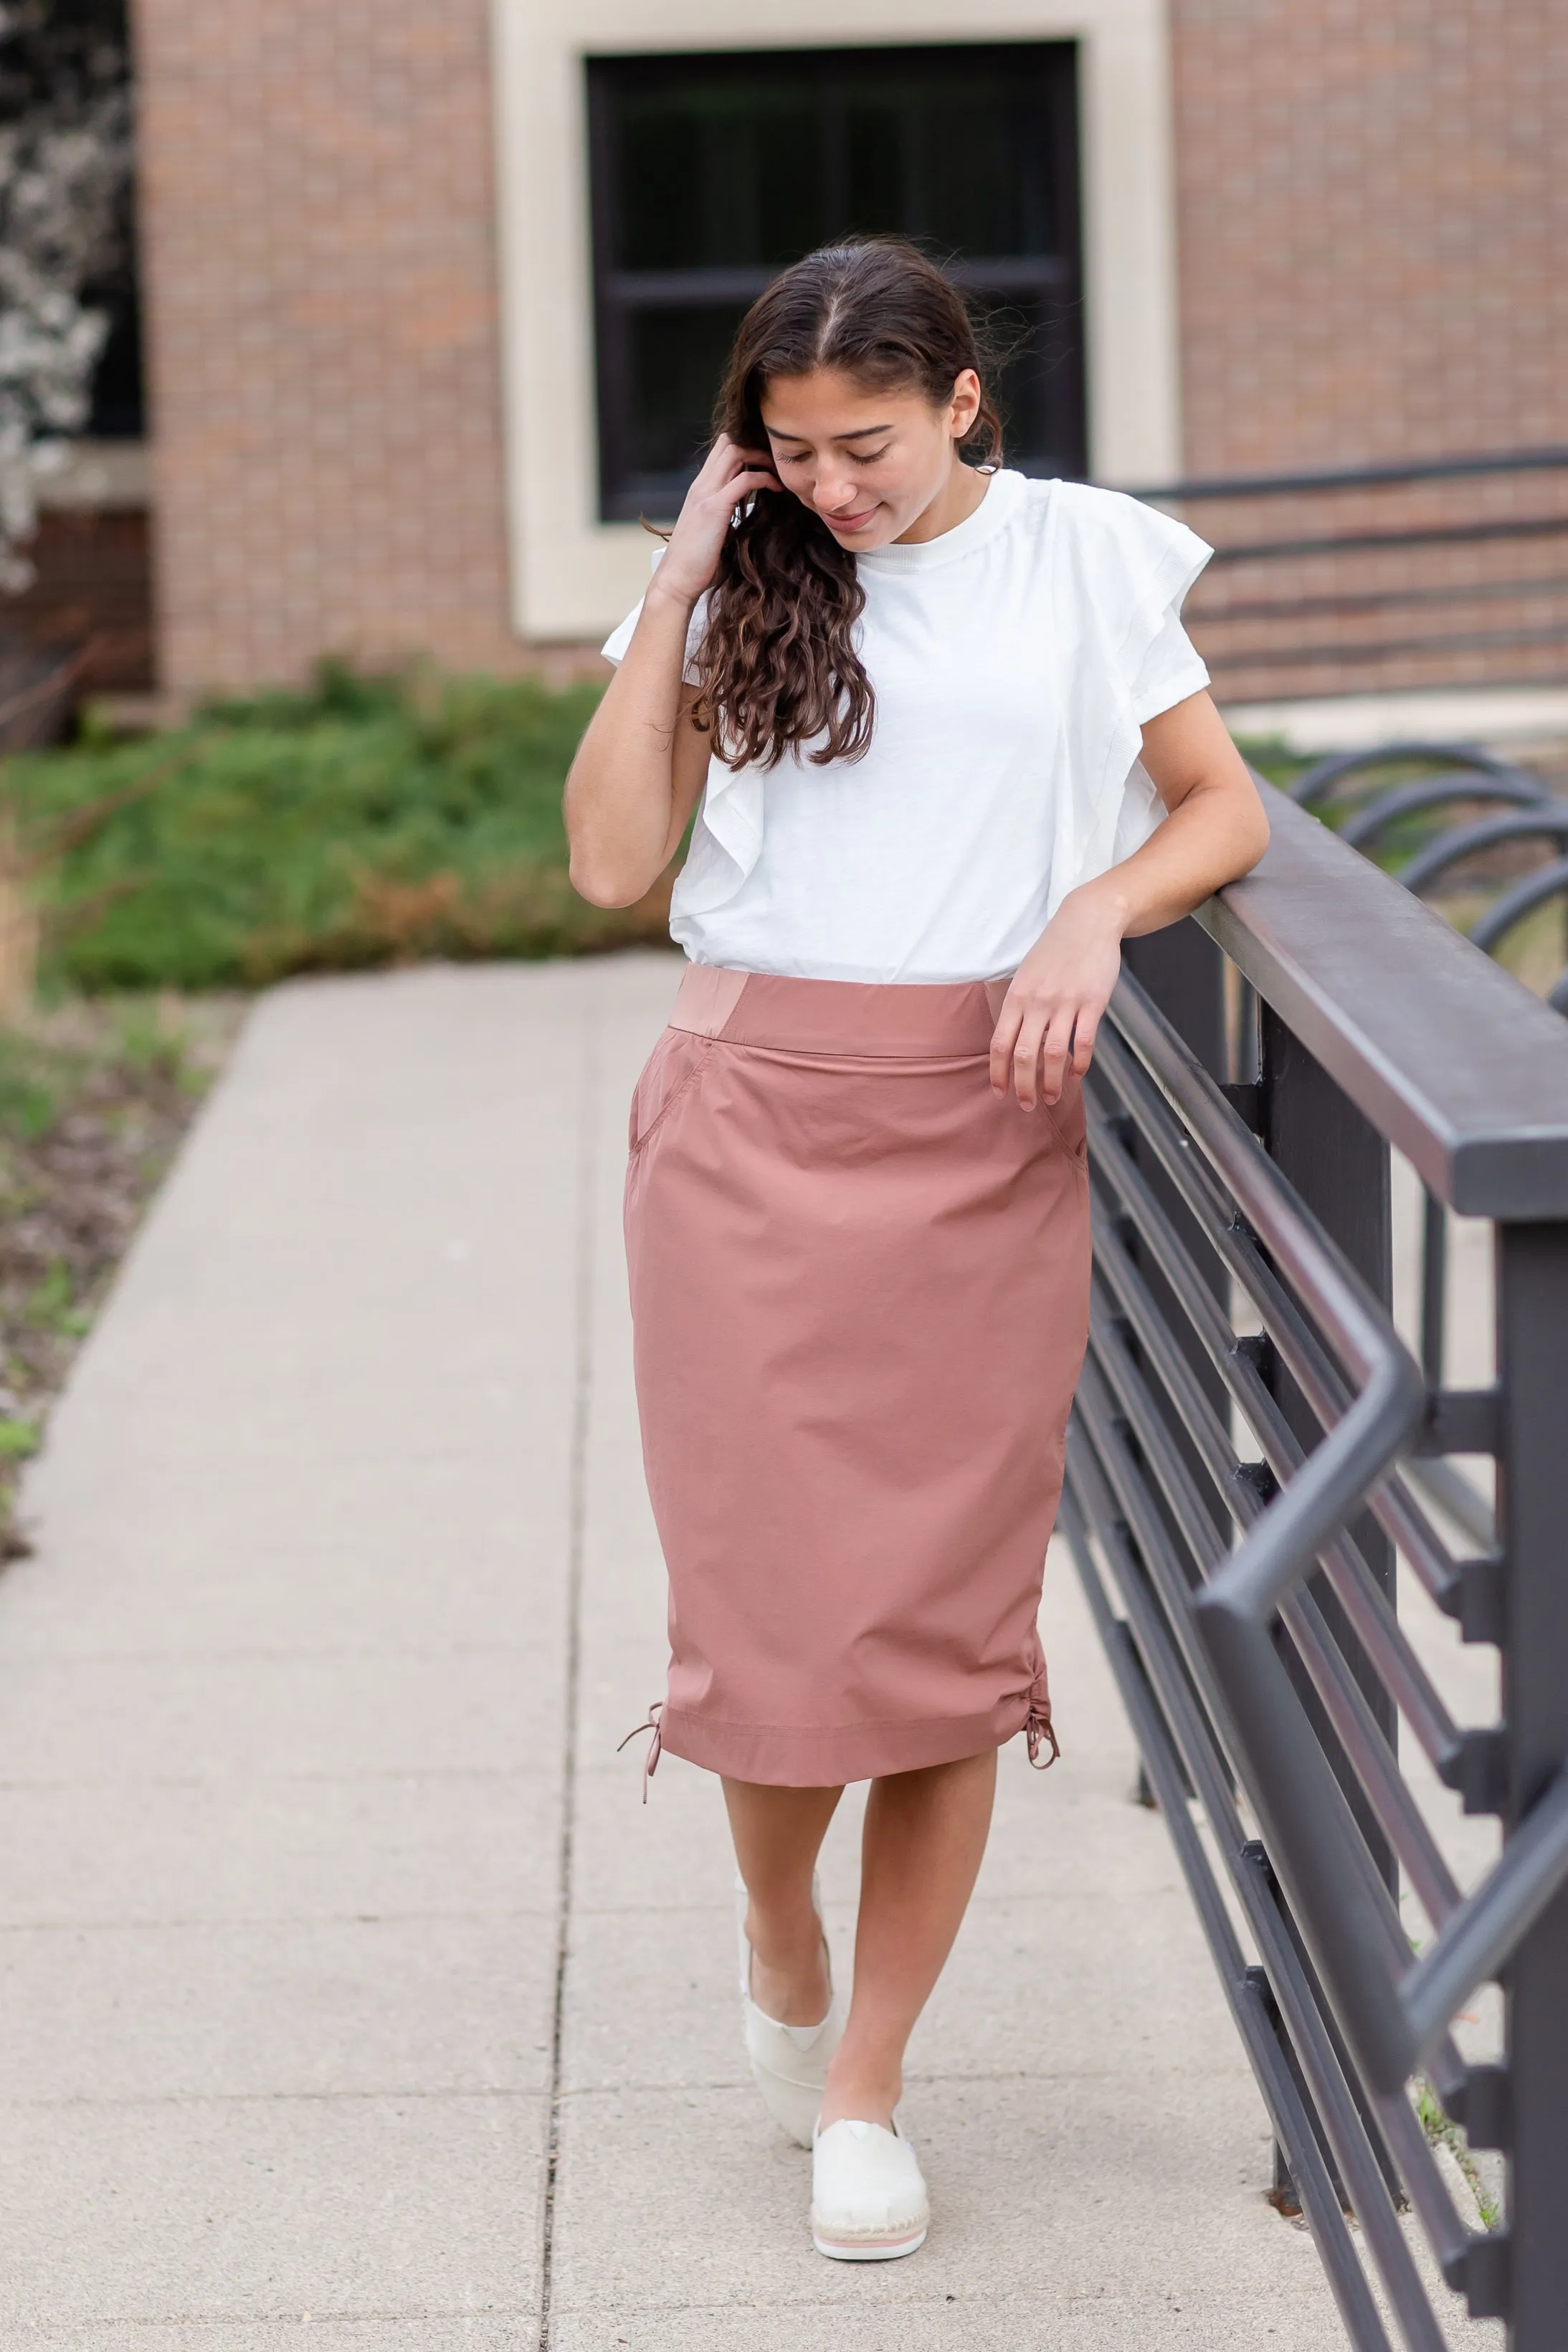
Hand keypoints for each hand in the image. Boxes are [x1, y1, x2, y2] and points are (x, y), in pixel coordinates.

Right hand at [652, 434, 781, 606]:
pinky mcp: (715, 508)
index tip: (765, 463)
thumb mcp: (711, 532)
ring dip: (761, 458)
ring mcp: (706, 494)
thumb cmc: (695, 564)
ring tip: (777, 472)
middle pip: (728, 444)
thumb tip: (742, 518)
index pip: (720, 452)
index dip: (744, 449)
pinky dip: (764, 478)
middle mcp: (700, 486)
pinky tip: (776, 488)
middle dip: (755, 447)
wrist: (677, 580)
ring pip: (734, 453)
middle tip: (775, 463)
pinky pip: (744, 479)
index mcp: (699, 490)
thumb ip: (724, 518)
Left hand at [989, 885, 1125, 1109]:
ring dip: (1051, 1082)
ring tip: (1052, 1098)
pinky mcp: (1093, 1002)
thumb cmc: (1054, 950)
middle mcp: (1038, 1002)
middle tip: (1026, 1105)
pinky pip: (1084, 1041)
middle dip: (1023, 1086)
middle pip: (1024, 1055)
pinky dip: (1080, 1063)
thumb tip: (1011, 1042)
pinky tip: (1076, 1074)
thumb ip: (1018, 1006)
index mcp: (1017, 997)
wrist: (1088, 921)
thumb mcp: (1026, 974)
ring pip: (1054, 1054)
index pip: (1000, 1043)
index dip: (998, 1072)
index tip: (999, 1092)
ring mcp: (1066, 1003)